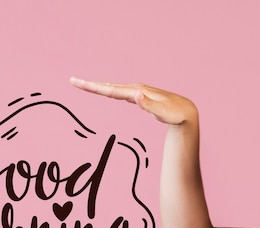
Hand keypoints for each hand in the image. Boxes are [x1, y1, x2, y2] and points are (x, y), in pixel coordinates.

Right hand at [69, 78, 197, 125]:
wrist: (186, 112)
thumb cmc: (176, 115)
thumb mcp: (163, 113)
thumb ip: (150, 105)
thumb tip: (136, 96)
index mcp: (138, 92)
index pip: (112, 90)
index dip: (95, 88)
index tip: (79, 84)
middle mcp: (136, 90)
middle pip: (109, 87)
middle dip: (91, 85)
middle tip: (74, 81)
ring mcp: (138, 93)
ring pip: (114, 89)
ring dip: (99, 87)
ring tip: (84, 85)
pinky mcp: (140, 98)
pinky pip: (121, 94)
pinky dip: (110, 92)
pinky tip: (105, 92)